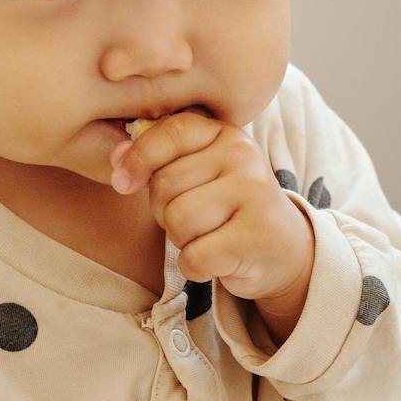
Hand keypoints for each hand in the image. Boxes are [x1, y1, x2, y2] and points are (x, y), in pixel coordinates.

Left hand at [110, 112, 313, 310]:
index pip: (170, 132)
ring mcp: (255, 195)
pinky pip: (194, 256)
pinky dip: (196, 267)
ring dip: (182, 241)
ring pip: (178, 221)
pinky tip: (217, 261)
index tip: (124, 183)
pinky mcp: (255, 237)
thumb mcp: (199, 174)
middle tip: (195, 220)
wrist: (284, 250)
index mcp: (227, 135)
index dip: (138, 158)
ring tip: (208, 237)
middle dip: (165, 212)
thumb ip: (158, 161)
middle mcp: (245, 158)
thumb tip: (116, 161)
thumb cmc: (229, 209)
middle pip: (165, 185)